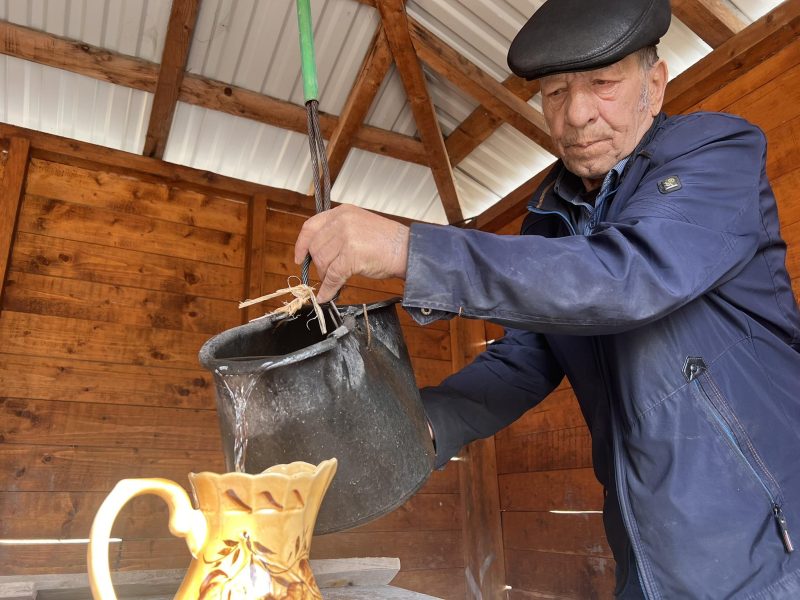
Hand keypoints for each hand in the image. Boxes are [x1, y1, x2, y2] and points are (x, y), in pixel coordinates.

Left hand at [294, 205, 409, 302]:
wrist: (407, 249)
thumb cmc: (386, 242)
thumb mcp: (358, 226)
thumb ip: (337, 234)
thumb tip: (317, 253)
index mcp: (342, 212)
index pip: (311, 227)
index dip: (302, 244)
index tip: (299, 257)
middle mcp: (342, 221)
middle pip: (315, 248)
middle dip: (319, 265)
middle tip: (329, 273)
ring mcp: (347, 237)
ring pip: (323, 263)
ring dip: (327, 276)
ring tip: (337, 280)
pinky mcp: (352, 255)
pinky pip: (332, 276)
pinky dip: (328, 289)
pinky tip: (327, 295)